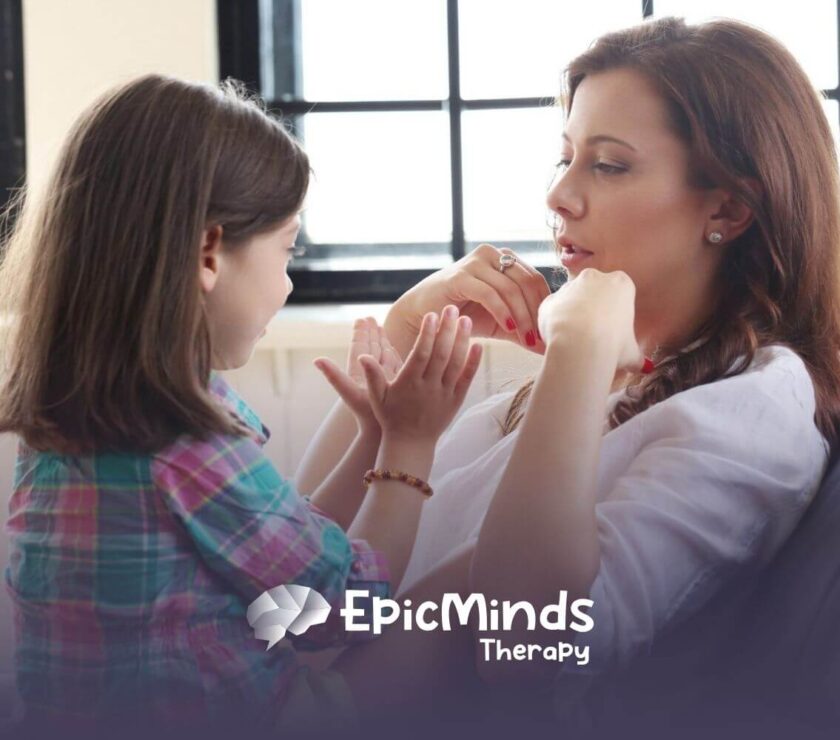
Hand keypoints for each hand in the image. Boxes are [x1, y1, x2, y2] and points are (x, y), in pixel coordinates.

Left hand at [314, 318, 401, 434]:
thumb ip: (334, 375)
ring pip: (382, 355)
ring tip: (380, 327)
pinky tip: (393, 348)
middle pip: (370, 348)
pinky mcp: (394, 385)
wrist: (381, 432)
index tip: (361, 319)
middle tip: (369, 318)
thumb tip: (316, 360)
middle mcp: (369, 374)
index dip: (360, 333)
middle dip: (370, 333)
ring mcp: (382, 379)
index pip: (359, 348)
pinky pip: (393, 365)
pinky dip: (392, 354)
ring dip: (381, 341)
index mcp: (358, 372)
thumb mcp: (349, 393)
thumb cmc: (366, 414)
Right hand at [363, 305, 481, 443]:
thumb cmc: (390, 417)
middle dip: (446, 330)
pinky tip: (477, 345)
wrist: (410, 443)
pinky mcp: (455, 401)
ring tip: (465, 319)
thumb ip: (372, 375)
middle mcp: (428, 388)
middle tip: (452, 307)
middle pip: (441, 354)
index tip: (431, 315)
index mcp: (409, 384)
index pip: (420, 354)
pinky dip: (473, 363)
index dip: (427, 334)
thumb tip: (362, 356)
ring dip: (461, 341)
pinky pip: (466, 380)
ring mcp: (444, 394)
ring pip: (455, 364)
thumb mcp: (377, 397)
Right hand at [384, 244, 550, 358]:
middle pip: (526, 282)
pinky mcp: (460, 276)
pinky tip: (509, 328)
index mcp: (506, 259)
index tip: (551, 332)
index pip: (535, 280)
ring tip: (527, 338)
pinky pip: (489, 293)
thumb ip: (523, 330)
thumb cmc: (463, 316)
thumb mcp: (501, 323)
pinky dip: (502, 312)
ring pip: (510, 288)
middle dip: (536, 313)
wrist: (423, 316)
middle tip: (541, 339)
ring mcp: (475, 262)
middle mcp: (493, 254)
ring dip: (522, 316)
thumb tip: (549, 347)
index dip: (546, 306)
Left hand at [537, 268, 643, 371]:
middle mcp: (594, 278)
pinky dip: (555, 323)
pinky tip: (560, 339)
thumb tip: (642, 366)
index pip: (618, 293)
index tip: (613, 328)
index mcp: (621, 284)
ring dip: (572, 315)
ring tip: (575, 339)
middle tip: (593, 333)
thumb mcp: (631, 352)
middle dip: (591, 307)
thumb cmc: (612, 345)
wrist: (579, 345)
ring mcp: (569, 287)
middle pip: (592, 291)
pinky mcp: (549, 300)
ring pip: (570, 299)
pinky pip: (553, 311)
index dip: (614, 312)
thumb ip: (636, 356)